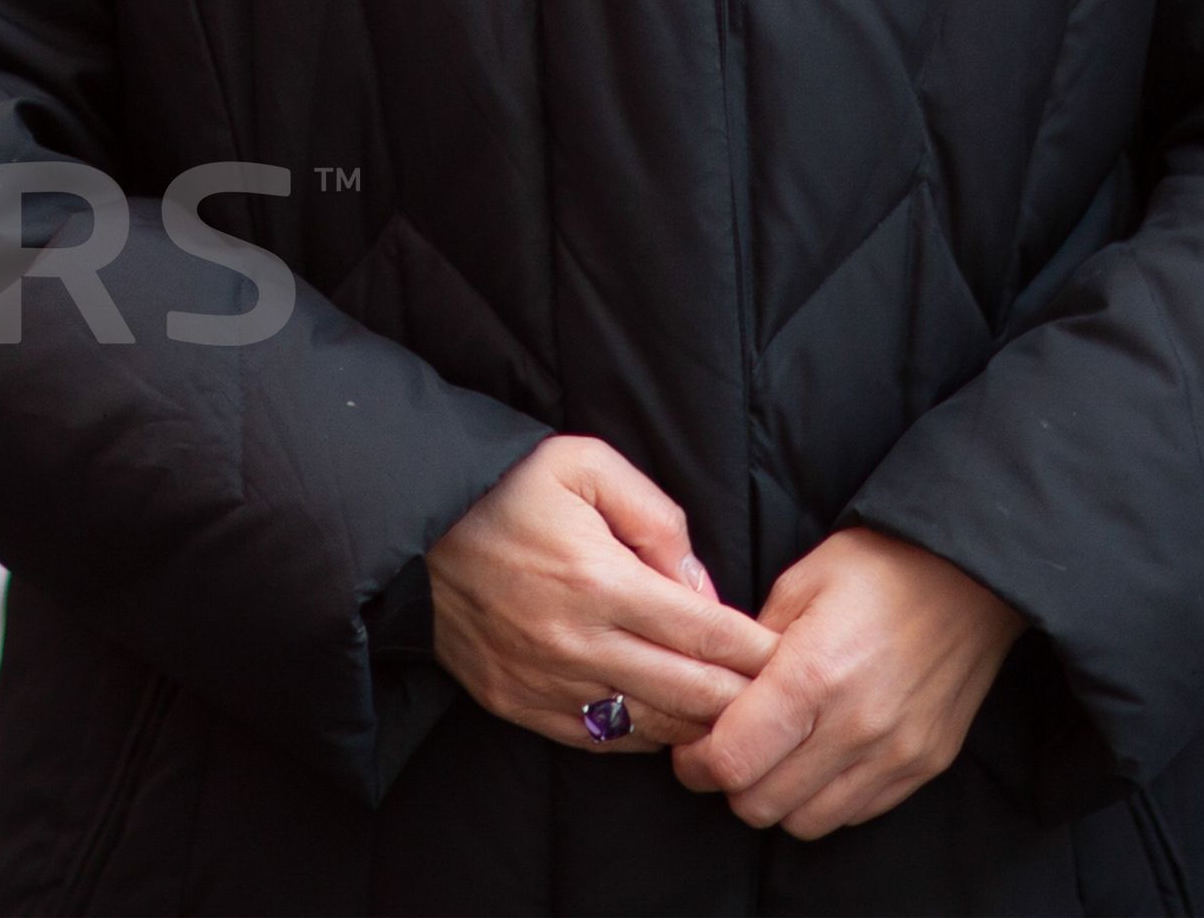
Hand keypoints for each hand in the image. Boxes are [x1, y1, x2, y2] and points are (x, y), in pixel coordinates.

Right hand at [427, 436, 776, 755]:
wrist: (411, 525)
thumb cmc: (507, 486)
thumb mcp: (586, 465)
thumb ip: (655, 517)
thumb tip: (699, 586)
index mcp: (598, 580)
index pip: (704, 633)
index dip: (757, 652)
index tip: (792, 659)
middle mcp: (574, 642)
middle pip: (688, 693)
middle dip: (745, 701)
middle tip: (784, 702)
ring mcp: (543, 682)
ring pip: (649, 727)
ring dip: (699, 726)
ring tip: (738, 719)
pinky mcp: (516, 703)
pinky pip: (598, 739)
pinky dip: (643, 736)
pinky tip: (670, 722)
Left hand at [669, 526, 1022, 838]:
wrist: (971, 574)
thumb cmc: (878, 566)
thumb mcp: (797, 584)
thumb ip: (748, 648)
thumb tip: (712, 694)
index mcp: (812, 675)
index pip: (731, 761)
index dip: (695, 762)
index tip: (690, 746)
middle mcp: (855, 727)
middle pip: (760, 804)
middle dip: (730, 783)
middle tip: (729, 750)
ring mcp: (895, 754)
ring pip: (806, 821)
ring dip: (778, 797)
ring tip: (776, 756)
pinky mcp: (924, 766)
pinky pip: (855, 813)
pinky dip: (826, 798)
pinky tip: (821, 758)